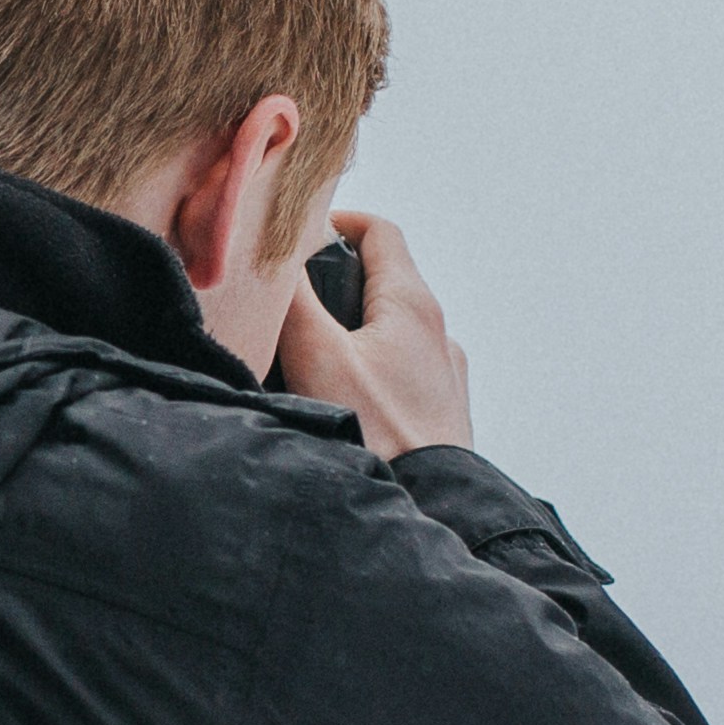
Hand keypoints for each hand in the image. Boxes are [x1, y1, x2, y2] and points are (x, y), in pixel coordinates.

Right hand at [274, 210, 472, 460]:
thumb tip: (278, 258)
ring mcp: (445, 372)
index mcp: (412, 303)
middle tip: (293, 299)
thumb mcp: (317, 356)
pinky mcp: (443, 409)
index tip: (302, 235)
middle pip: (386, 279)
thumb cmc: (377, 433)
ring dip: (353, 327)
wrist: (430, 503)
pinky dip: (371, 365)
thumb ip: (295, 301)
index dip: (339, 222)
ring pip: (393, 328)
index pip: (380, 231)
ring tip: (310, 356)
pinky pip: (403, 368)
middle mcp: (438, 330)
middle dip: (337, 280)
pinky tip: (344, 398)